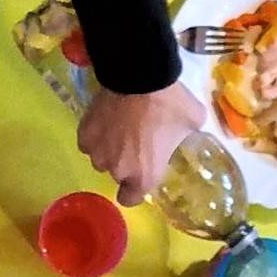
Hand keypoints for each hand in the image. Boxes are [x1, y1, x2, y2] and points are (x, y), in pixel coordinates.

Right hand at [78, 82, 204, 206]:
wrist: (140, 76)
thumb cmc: (169, 104)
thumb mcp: (193, 122)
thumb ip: (189, 135)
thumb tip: (191, 131)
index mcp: (145, 175)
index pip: (130, 199)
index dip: (135, 189)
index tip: (141, 174)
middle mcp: (117, 170)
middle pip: (117, 175)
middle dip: (125, 163)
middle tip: (137, 142)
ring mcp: (97, 152)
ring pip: (101, 158)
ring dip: (109, 150)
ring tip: (120, 129)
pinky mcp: (84, 134)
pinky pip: (88, 142)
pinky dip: (96, 135)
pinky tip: (106, 121)